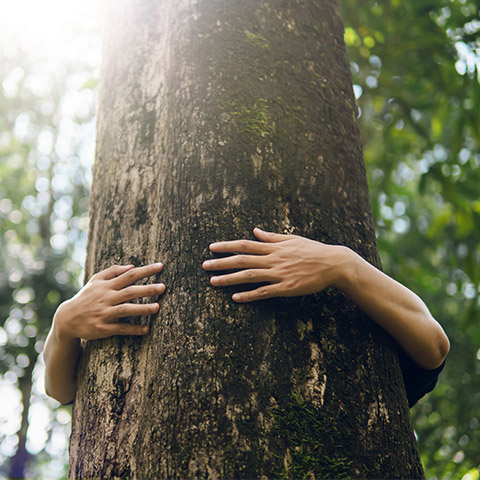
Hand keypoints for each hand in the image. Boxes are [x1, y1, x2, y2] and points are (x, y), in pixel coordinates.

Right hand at [54, 263, 165, 340]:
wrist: (67, 318)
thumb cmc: (86, 297)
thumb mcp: (96, 281)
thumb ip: (113, 272)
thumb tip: (132, 266)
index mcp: (107, 286)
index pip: (129, 275)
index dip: (146, 270)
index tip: (160, 266)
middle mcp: (107, 298)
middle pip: (130, 291)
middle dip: (147, 289)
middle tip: (163, 287)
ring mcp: (105, 313)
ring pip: (126, 310)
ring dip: (142, 309)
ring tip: (157, 308)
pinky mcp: (103, 328)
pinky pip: (121, 328)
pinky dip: (133, 329)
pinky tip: (146, 329)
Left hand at [202, 228, 349, 301]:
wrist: (333, 264)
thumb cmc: (312, 250)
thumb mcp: (292, 239)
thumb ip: (271, 237)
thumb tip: (255, 231)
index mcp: (274, 247)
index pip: (245, 245)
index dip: (227, 246)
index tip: (212, 248)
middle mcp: (273, 259)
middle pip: (242, 260)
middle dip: (221, 263)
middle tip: (204, 266)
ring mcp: (279, 274)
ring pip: (249, 276)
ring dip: (230, 279)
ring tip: (213, 282)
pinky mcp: (286, 288)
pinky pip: (264, 292)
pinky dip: (249, 295)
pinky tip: (236, 298)